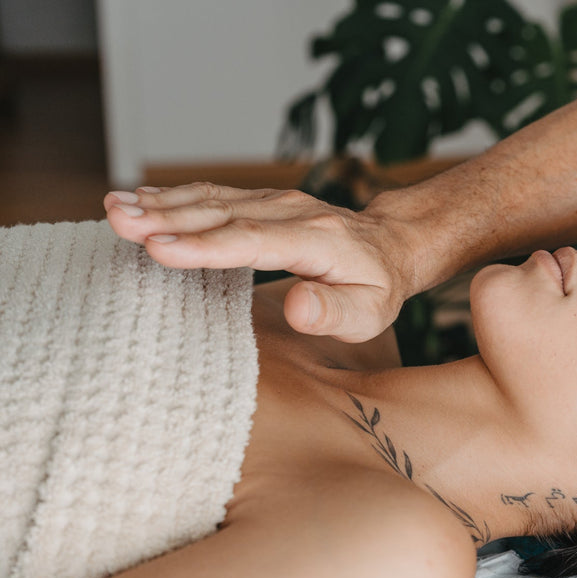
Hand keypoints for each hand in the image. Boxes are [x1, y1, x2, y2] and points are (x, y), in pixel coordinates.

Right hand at [104, 183, 413, 341]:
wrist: (392, 246)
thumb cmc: (377, 288)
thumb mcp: (369, 312)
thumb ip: (333, 312)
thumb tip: (298, 307)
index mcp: (318, 240)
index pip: (254, 242)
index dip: (205, 246)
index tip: (159, 248)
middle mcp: (293, 212)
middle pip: (223, 214)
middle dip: (167, 218)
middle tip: (117, 221)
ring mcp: (276, 202)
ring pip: (213, 200)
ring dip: (162, 202)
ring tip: (113, 208)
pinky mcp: (263, 202)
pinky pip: (215, 196)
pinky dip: (175, 196)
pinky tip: (139, 199)